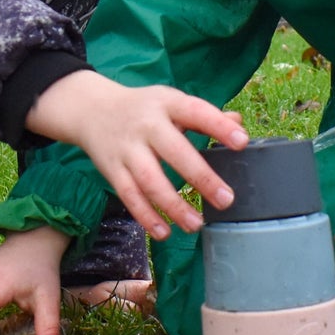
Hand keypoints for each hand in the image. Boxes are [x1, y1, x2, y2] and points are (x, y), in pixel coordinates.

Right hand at [26, 71, 248, 238]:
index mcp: (167, 104)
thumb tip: (238, 125)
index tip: (242, 143)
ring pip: (150, 180)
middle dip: (201, 177)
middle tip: (226, 200)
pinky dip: (145, 216)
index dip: (218, 127)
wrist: (92, 110)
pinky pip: (129, 196)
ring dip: (173, 206)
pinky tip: (164, 232)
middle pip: (174, 152)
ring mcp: (127, 149)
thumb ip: (204, 115)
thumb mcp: (172, 102)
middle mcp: (146, 125)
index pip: (195, 112)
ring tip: (197, 224)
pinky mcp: (113, 170)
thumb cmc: (144, 108)